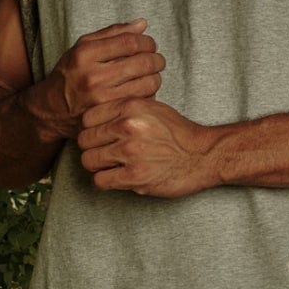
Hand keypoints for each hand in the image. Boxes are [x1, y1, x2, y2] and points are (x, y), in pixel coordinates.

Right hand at [31, 19, 164, 138]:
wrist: (52, 109)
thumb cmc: (70, 74)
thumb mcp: (83, 47)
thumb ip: (112, 33)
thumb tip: (142, 24)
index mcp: (85, 54)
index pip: (130, 42)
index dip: (147, 42)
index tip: (150, 44)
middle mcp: (93, 77)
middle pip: (142, 63)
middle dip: (156, 59)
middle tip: (157, 60)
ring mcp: (102, 99)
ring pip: (147, 84)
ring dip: (155, 77)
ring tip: (151, 75)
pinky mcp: (110, 115)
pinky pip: (142, 101)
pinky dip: (148, 94)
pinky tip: (142, 90)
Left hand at [78, 96, 217, 197]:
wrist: (203, 155)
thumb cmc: (178, 133)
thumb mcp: (152, 108)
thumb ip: (124, 109)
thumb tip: (97, 119)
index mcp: (130, 106)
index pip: (88, 118)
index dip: (91, 129)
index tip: (100, 137)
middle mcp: (128, 126)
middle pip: (85, 140)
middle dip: (92, 149)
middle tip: (104, 154)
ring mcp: (130, 152)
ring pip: (89, 161)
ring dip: (97, 167)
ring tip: (110, 167)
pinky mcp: (135, 176)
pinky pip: (100, 181)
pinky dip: (105, 181)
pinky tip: (116, 178)